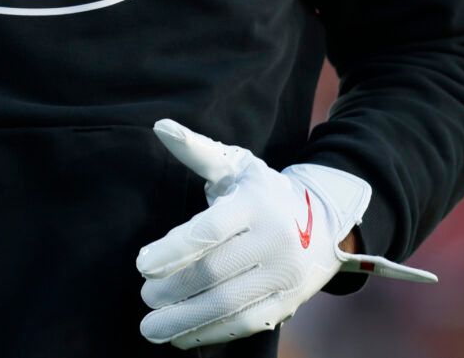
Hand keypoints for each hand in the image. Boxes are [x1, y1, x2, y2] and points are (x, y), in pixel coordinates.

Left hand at [137, 120, 434, 348]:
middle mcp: (275, 240)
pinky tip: (181, 336)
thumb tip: (160, 126)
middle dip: (173, 289)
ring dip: (185, 320)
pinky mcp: (288, 302)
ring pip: (228, 304)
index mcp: (256, 204)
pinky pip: (246, 323)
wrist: (322, 220)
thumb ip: (196, 150)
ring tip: (151, 326)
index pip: (209, 230)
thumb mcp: (234, 165)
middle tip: (144, 296)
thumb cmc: (260, 190)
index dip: (173, 249)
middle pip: (214, 272)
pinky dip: (210, 333)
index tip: (141, 264)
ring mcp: (284, 275)